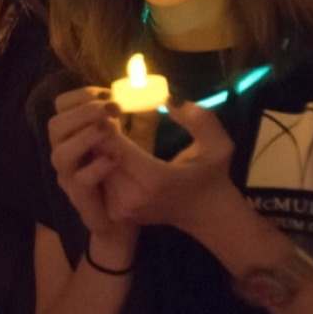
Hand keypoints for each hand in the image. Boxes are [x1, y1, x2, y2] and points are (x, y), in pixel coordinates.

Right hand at [46, 86, 135, 249]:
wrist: (127, 221)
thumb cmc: (130, 178)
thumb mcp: (141, 142)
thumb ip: (143, 119)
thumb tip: (158, 95)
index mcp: (75, 135)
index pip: (63, 106)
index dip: (83, 95)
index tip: (111, 94)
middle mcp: (67, 154)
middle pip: (55, 124)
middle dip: (82, 112)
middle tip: (112, 109)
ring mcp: (70, 178)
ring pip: (59, 153)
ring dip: (84, 136)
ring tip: (110, 128)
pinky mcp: (81, 199)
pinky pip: (80, 181)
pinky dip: (96, 167)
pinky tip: (115, 159)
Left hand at [98, 100, 239, 234]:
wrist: (206, 214)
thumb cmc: (212, 175)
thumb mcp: (218, 144)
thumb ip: (199, 119)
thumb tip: (169, 99)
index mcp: (154, 179)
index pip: (112, 144)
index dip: (107, 124)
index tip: (115, 108)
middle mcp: (131, 197)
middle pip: (97, 156)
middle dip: (98, 133)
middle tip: (109, 116)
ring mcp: (121, 208)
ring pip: (93, 168)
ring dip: (97, 148)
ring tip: (111, 132)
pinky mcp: (115, 212)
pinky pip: (97, 180)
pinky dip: (100, 163)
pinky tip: (113, 153)